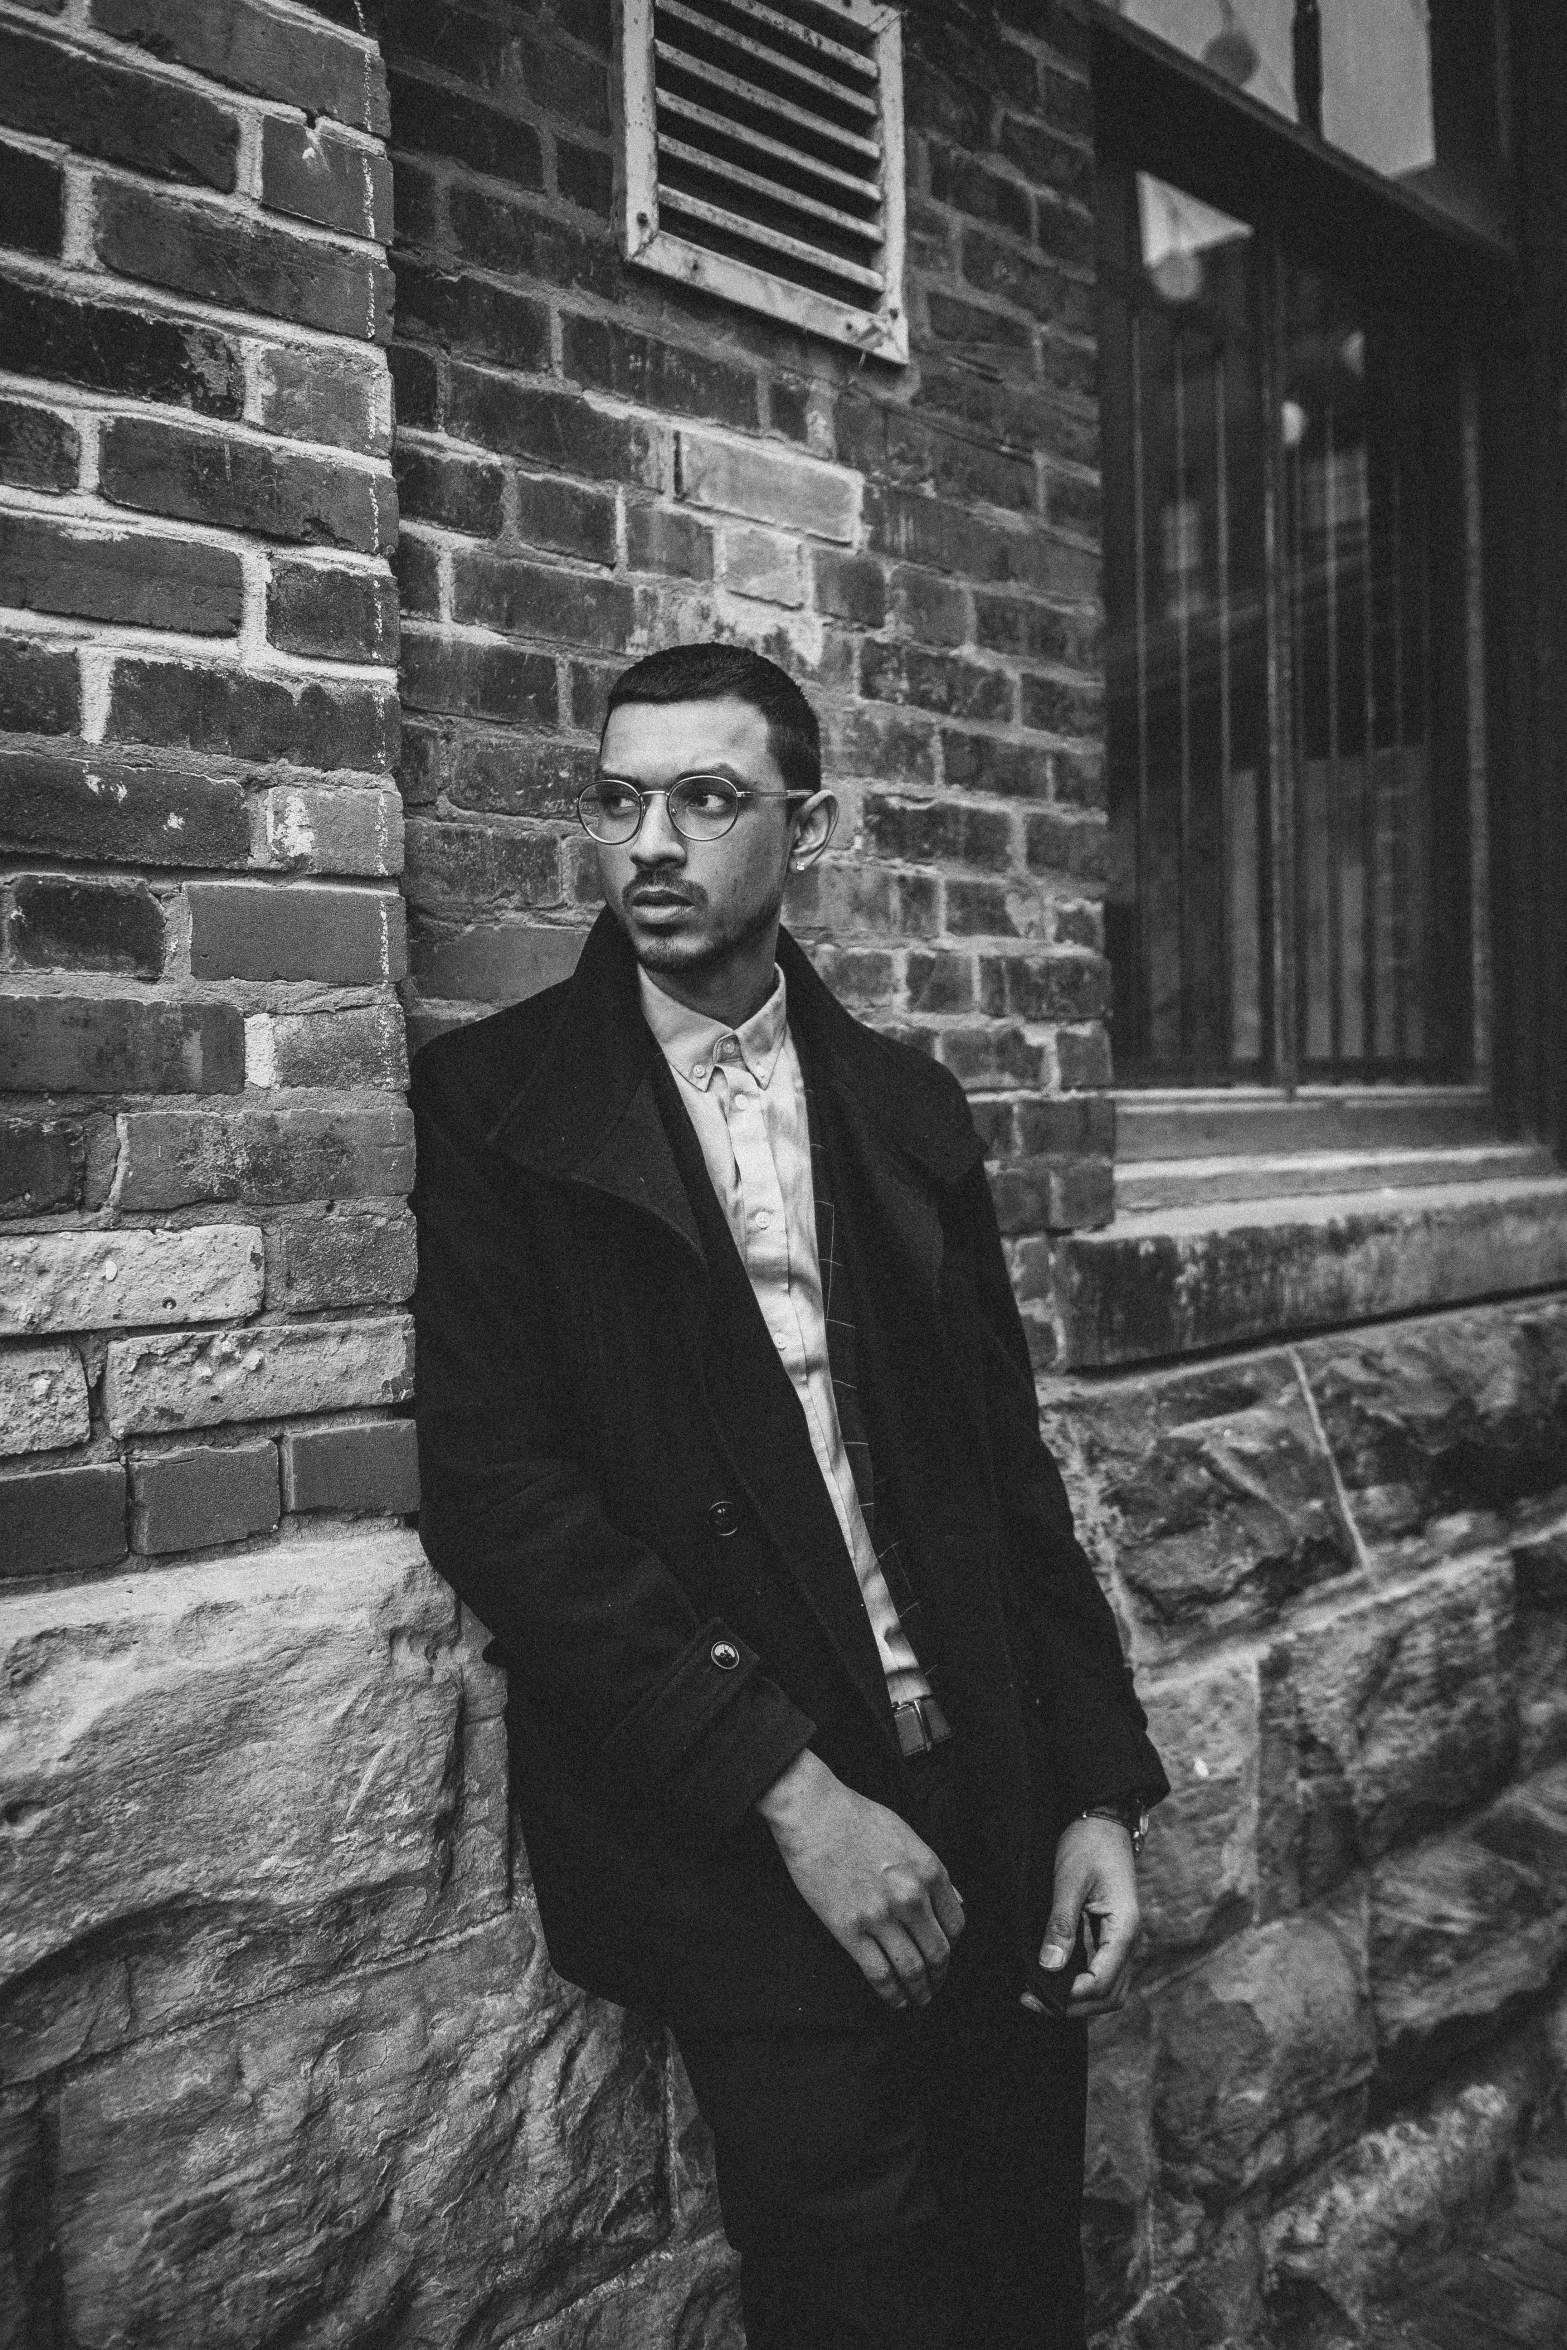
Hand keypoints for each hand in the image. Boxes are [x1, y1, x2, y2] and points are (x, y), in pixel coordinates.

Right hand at [757, 1748, 964, 2010]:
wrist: (814, 1814)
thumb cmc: (858, 1818)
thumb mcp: (909, 1836)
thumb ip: (933, 1872)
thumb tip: (955, 1902)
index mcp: (929, 1871)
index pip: (955, 1925)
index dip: (951, 1945)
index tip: (943, 1952)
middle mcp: (912, 1897)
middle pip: (938, 1952)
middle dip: (940, 1975)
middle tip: (935, 1984)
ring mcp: (881, 1915)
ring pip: (913, 1969)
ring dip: (920, 1991)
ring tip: (918, 1998)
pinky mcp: (850, 1930)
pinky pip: (879, 1973)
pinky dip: (892, 1994)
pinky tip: (895, 1999)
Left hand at [1023, 1816, 1139, 2020]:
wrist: (1104, 1822)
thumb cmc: (1087, 1845)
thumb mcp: (1069, 1881)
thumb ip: (1062, 1924)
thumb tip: (1050, 1967)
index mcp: (1125, 1928)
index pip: (1102, 1983)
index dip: (1070, 1997)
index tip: (1035, 1996)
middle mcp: (1130, 1940)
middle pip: (1110, 1996)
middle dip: (1074, 2007)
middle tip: (1033, 2002)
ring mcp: (1123, 1940)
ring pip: (1110, 1989)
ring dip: (1079, 2000)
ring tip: (1040, 1995)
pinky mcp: (1112, 1936)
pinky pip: (1103, 1973)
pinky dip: (1081, 1985)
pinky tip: (1055, 1979)